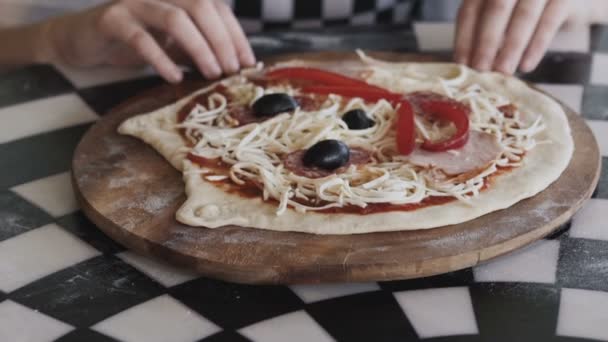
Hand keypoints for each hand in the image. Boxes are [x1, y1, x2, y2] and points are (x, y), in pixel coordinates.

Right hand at [44, 0, 255, 82]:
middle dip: (222, 40)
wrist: (85, 39)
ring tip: (211, 73)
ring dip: (199, 48)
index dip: (236, 34)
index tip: (248, 62)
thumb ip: (200, 48)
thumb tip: (234, 66)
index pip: (217, 7)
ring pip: (176, 18)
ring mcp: (136, 2)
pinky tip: (175, 76)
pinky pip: (141, 38)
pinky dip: (162, 59)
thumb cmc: (136, 40)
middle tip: (231, 70)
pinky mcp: (113, 19)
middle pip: (202, 7)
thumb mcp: (174, 44)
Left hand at [454, 0, 572, 73]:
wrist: (568, 0)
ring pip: (523, 17)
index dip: (465, 37)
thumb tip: (466, 64)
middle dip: (486, 43)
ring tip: (503, 72)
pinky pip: (549, 23)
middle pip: (496, 9)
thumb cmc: (524, 9)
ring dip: (511, 48)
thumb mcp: (500, 14)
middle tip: (480, 70)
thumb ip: (483, 30)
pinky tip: (526, 66)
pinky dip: (536, 47)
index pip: (471, 9)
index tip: (461, 64)